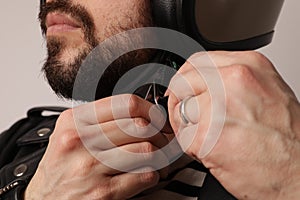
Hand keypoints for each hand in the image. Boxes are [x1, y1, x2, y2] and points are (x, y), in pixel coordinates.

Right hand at [25, 94, 171, 199]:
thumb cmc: (61, 167)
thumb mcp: (70, 133)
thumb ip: (100, 119)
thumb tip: (140, 112)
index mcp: (75, 121)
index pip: (126, 103)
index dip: (150, 110)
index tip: (156, 119)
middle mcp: (81, 140)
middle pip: (140, 126)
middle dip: (159, 134)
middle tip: (162, 139)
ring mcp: (91, 166)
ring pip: (146, 149)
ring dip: (160, 155)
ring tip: (157, 158)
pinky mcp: (103, 192)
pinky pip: (144, 175)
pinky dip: (153, 174)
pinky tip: (147, 174)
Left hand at [167, 51, 299, 199]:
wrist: (298, 172)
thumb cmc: (287, 138)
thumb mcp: (265, 91)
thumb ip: (231, 81)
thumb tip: (204, 81)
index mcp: (248, 66)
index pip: (198, 61)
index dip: (186, 77)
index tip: (182, 88)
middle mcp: (232, 81)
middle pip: (183, 82)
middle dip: (181, 101)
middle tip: (190, 116)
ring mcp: (218, 107)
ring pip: (181, 110)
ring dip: (188, 126)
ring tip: (211, 136)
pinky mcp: (206, 135)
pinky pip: (183, 136)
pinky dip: (193, 146)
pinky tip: (214, 150)